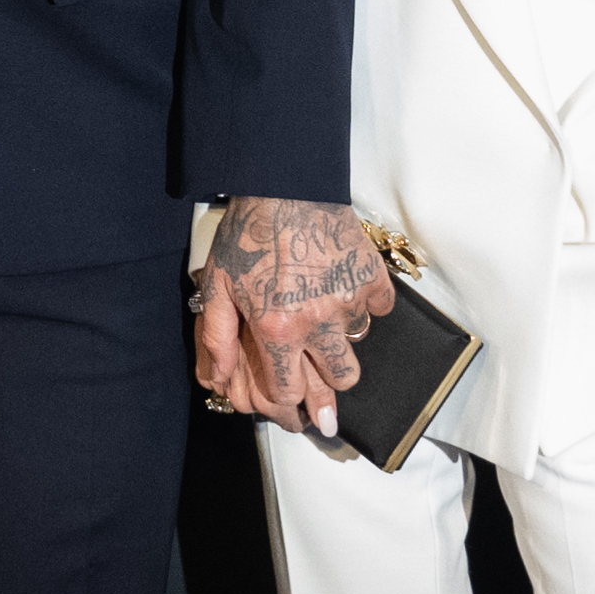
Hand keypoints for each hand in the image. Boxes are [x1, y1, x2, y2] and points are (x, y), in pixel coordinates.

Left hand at [197, 197, 393, 437]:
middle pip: (339, 381)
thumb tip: (216, 382)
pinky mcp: (371, 276)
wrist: (285, 185)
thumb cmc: (248, 234)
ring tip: (329, 326)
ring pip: (358, 347)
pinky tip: (345, 291)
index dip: (290, 405)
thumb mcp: (217, 287)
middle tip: (322, 375)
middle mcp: (317, 322)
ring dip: (345, 343)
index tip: (296, 408)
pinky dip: (366, 305)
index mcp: (276, 330)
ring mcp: (348, 300)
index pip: (289, 393)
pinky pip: (378, 308)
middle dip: (329, 385)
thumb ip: (216, 339)